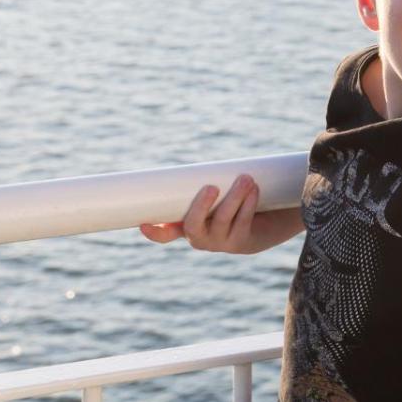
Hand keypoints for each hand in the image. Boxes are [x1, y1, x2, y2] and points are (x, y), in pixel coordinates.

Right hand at [139, 175, 303, 253]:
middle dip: (201, 206)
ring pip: (223, 220)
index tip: (144, 224)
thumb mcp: (210, 195)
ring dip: (234, 197)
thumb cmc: (225, 203)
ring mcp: (219, 242)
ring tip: (245, 178)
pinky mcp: (241, 242)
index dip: (154, 232)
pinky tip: (254, 190)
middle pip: (194, 225)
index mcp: (185, 227)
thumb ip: (199, 182)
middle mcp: (199, 239)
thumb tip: (195, 159)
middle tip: (211, 187)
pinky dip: (248, 203)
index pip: (165, 234)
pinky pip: (243, 222)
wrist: (257, 226)